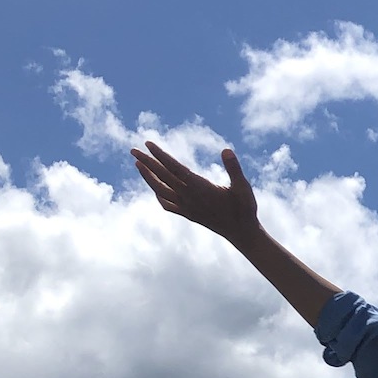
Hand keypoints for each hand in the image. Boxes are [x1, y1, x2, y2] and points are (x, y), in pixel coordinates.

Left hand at [131, 140, 260, 246]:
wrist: (242, 233)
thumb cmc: (244, 208)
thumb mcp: (243, 186)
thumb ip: (234, 168)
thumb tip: (226, 150)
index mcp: (200, 188)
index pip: (174, 168)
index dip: (160, 155)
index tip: (147, 144)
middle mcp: (189, 197)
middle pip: (162, 177)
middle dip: (147, 162)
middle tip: (133, 149)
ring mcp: (186, 207)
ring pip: (160, 191)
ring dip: (148, 177)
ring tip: (138, 164)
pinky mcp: (188, 214)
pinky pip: (167, 204)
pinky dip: (158, 195)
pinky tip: (155, 188)